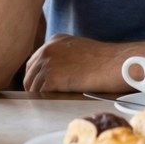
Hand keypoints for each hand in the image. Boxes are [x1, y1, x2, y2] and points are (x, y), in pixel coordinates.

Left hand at [24, 34, 139, 92]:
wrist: (114, 64)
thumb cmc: (104, 59)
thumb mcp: (79, 49)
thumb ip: (64, 56)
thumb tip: (56, 71)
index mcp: (54, 41)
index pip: (34, 60)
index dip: (35, 75)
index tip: (38, 85)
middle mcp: (48, 49)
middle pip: (30, 73)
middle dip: (33, 85)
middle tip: (38, 97)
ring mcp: (49, 62)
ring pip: (33, 84)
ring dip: (38, 94)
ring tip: (45, 103)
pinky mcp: (53, 77)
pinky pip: (40, 92)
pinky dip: (43, 99)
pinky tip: (50, 103)